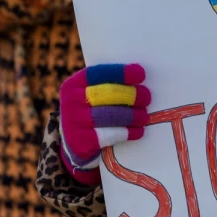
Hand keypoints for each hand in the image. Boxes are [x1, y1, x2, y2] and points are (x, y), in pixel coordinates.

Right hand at [59, 64, 150, 184]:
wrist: (74, 144)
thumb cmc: (90, 112)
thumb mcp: (90, 95)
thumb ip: (107, 85)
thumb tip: (140, 77)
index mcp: (73, 84)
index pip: (97, 73)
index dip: (121, 73)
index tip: (141, 74)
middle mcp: (70, 102)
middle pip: (106, 94)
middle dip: (131, 95)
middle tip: (147, 98)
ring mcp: (73, 123)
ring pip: (109, 116)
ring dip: (132, 115)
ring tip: (144, 116)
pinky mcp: (80, 143)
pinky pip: (108, 135)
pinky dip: (127, 133)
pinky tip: (138, 131)